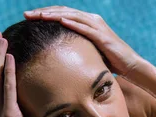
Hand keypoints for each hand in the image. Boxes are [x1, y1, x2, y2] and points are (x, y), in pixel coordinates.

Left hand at [24, 6, 147, 75]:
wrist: (129, 65)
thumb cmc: (108, 60)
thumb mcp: (87, 51)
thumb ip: (74, 47)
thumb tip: (55, 54)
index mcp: (86, 22)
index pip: (62, 13)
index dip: (45, 13)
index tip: (28, 17)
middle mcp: (92, 20)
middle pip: (64, 11)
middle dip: (44, 12)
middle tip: (26, 15)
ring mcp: (97, 26)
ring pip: (72, 16)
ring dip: (54, 15)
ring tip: (39, 16)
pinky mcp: (102, 36)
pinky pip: (85, 27)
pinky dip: (73, 23)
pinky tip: (60, 21)